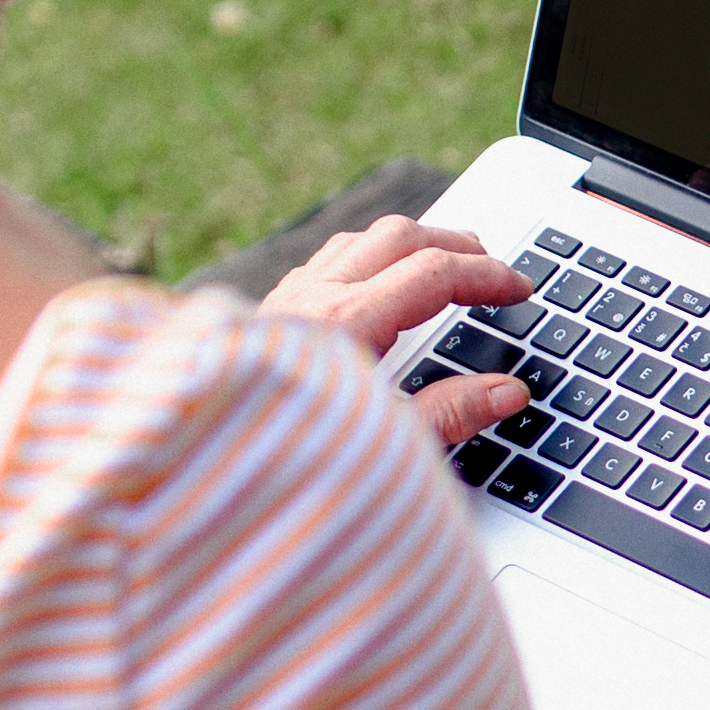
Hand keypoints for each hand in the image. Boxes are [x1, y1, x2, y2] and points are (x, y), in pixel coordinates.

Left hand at [264, 215, 530, 444]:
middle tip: (493, 266)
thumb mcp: (379, 451)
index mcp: (343, 325)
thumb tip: (507, 392)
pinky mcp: (265, 315)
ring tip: (444, 266)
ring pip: (357, 242)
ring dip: (408, 246)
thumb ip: (447, 416)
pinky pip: (325, 262)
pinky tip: (377, 286)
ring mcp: (283, 301)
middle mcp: (309, 299)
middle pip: (397, 237)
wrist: (189, 472)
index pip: (432, 273)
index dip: (486, 275)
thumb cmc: (276, 468)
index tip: (520, 289)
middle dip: (454, 244)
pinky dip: (366, 260)